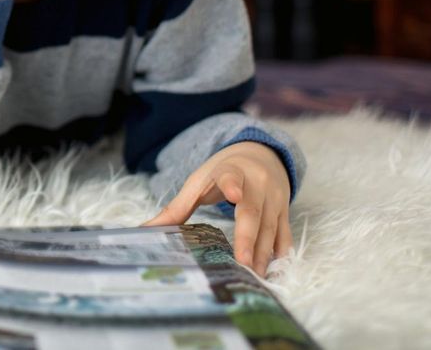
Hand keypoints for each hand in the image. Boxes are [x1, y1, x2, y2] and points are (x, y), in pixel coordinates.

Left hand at [142, 141, 292, 277]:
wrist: (258, 154)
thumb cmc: (221, 171)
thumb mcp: (198, 182)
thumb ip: (176, 207)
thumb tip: (145, 230)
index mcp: (230, 171)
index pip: (230, 177)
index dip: (231, 185)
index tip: (233, 194)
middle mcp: (257, 183)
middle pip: (253, 212)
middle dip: (247, 238)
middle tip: (242, 263)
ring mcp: (274, 198)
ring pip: (270, 228)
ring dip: (262, 255)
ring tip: (253, 277)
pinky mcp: (285, 211)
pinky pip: (284, 235)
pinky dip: (279, 254)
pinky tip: (272, 272)